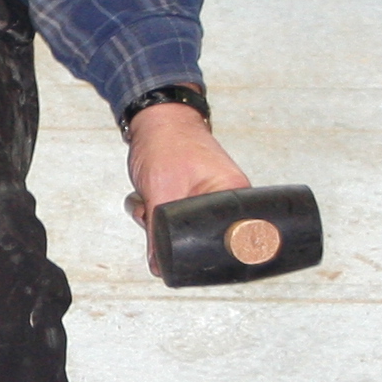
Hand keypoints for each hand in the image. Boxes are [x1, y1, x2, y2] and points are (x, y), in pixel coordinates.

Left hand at [120, 103, 251, 280]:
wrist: (156, 116)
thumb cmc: (167, 142)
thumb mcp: (160, 193)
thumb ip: (158, 234)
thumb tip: (160, 265)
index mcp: (233, 195)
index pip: (227, 240)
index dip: (196, 248)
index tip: (174, 247)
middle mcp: (227, 197)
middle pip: (198, 235)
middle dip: (167, 230)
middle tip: (153, 209)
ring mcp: (209, 195)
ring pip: (180, 226)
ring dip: (157, 219)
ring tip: (149, 197)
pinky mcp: (193, 193)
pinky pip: (174, 215)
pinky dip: (158, 208)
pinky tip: (149, 195)